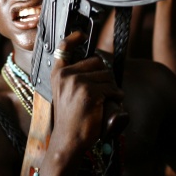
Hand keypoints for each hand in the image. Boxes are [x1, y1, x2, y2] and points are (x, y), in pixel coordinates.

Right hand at [49, 32, 124, 157]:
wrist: (68, 141)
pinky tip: (111, 104)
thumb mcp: (64, 95)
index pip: (64, 48)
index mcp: (58, 74)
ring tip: (106, 101)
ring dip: (113, 88)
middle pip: (97, 62)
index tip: (82, 34)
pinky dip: (117, 96)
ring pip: (107, 76)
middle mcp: (66, 75)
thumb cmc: (70, 120)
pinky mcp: (90, 93)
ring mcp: (78, 83)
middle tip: (103, 91)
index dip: (74, 38)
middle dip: (105, 75)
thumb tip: (94, 65)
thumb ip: (71, 79)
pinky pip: (112, 88)